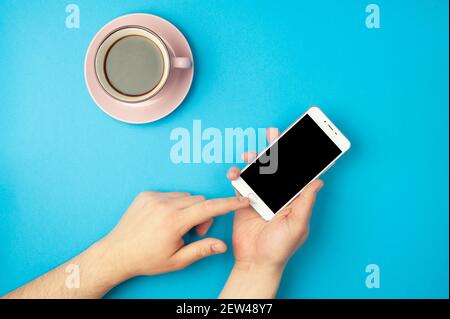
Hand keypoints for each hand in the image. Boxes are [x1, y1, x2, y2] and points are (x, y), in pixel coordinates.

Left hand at [100, 191, 249, 279]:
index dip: (228, 204)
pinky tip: (164, 219)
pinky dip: (173, 204)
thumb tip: (222, 245)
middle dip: (203, 214)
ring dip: (188, 208)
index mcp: (174, 222)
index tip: (241, 200)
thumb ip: (201, 250)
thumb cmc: (146, 259)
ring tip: (176, 226)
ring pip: (185, 196)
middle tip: (194, 232)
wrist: (117, 253)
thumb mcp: (177, 260)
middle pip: (199, 200)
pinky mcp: (146, 195)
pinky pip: (170, 194)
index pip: (209, 208)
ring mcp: (154, 198)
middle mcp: (164, 205)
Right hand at [220, 128, 322, 297]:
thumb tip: (319, 181)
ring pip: (257, 171)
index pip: (297, 173)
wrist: (255, 262)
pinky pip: (240, 184)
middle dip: (274, 148)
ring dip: (254, 160)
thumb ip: (306, 202)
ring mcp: (260, 196)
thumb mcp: (297, 225)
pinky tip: (235, 174)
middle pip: (276, 167)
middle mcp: (277, 195)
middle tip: (273, 132)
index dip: (299, 157)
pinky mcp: (243, 201)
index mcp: (294, 199)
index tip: (301, 140)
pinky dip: (237, 176)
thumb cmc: (279, 248)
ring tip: (250, 154)